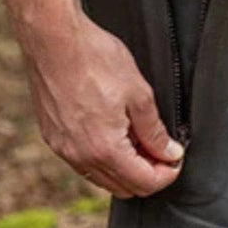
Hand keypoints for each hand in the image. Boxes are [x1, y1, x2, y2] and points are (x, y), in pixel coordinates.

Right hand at [20, 8, 183, 198]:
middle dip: (147, 174)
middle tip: (160, 148)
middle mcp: (81, 157)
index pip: (145, 184)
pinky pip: (82, 162)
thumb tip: (168, 152)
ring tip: (136, 138)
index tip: (175, 157)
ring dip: (124, 168)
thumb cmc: (94, 58)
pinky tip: (112, 131)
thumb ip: (155, 131)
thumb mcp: (138, 93)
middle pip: (124, 189)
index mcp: (105, 149)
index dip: (168, 173)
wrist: (52, 39)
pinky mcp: (52, 137)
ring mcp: (63, 149)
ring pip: (102, 178)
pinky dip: (102, 157)